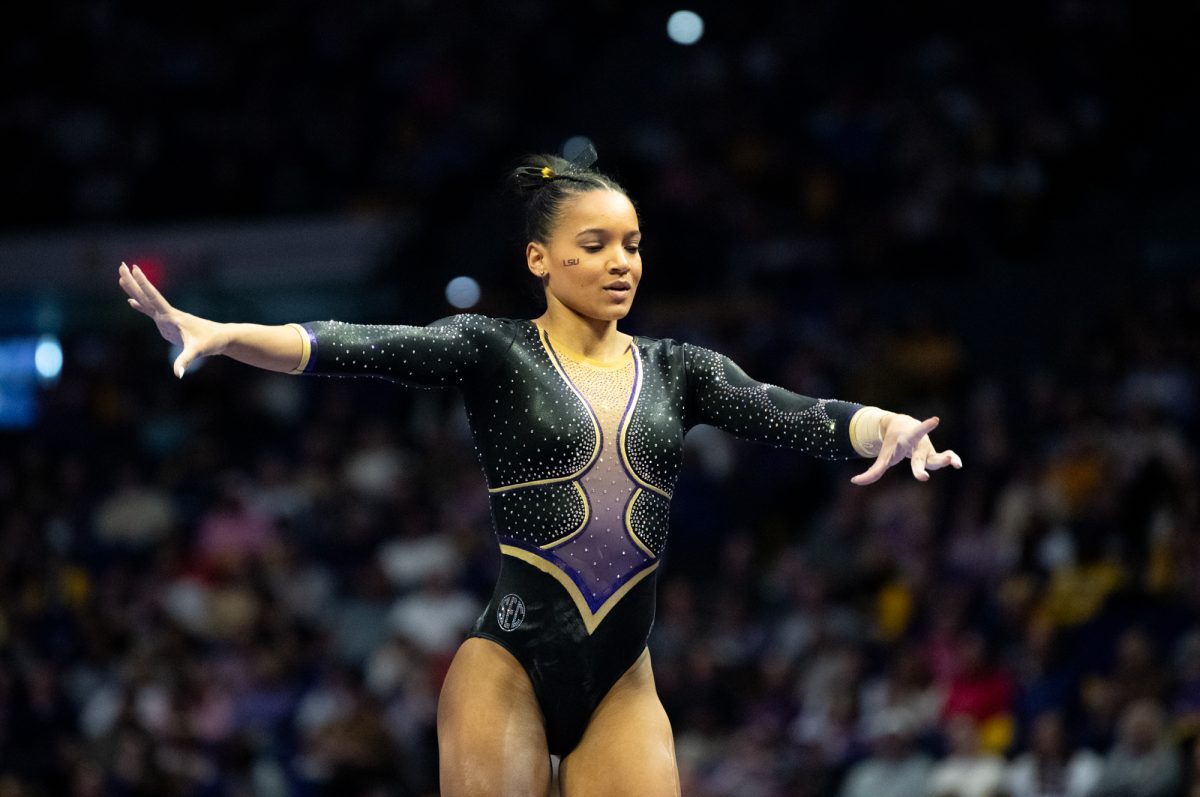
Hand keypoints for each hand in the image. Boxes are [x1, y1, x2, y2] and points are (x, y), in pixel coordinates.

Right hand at [118, 262, 229, 377]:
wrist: (220, 338)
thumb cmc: (210, 343)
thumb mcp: (197, 352)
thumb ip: (185, 361)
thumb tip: (178, 374)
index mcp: (172, 316)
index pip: (154, 297)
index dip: (143, 284)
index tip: (134, 268)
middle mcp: (168, 314)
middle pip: (147, 295)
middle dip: (134, 281)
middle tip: (121, 265)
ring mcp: (167, 318)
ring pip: (147, 301)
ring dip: (134, 290)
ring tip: (121, 278)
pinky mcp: (168, 324)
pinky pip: (150, 312)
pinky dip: (140, 306)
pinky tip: (131, 301)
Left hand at [851, 414, 961, 484]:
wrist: (904, 426)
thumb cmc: (892, 443)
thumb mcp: (883, 456)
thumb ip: (871, 471)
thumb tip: (854, 481)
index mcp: (904, 441)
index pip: (911, 436)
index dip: (922, 429)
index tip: (935, 420)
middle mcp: (917, 445)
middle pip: (919, 457)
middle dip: (919, 466)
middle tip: (923, 478)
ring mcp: (927, 450)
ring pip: (935, 457)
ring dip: (945, 460)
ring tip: (955, 463)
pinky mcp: (933, 455)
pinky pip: (945, 456)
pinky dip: (953, 459)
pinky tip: (959, 463)